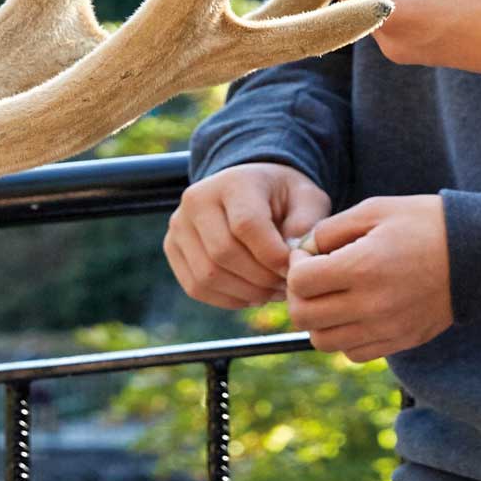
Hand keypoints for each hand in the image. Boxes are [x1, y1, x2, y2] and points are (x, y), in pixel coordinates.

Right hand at [167, 163, 331, 308]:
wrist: (251, 190)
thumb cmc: (284, 197)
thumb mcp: (307, 200)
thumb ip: (306, 226)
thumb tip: (292, 260)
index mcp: (232, 181)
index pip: (246, 225)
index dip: (273, 255)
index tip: (294, 269)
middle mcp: (197, 199)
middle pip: (223, 253)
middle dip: (260, 280)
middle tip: (285, 287)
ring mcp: (179, 224)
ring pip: (207, 275)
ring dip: (245, 293)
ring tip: (271, 292)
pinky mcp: (172, 248)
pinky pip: (196, 287)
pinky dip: (227, 299)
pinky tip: (252, 294)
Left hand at [283, 195, 451, 363]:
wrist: (478, 253)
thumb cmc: (426, 224)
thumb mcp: (376, 210)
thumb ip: (331, 229)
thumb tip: (304, 251)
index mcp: (362, 267)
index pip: (299, 282)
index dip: (296, 266)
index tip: (311, 255)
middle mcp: (371, 304)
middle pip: (304, 317)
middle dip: (300, 295)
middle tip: (316, 278)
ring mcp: (386, 328)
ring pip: (323, 341)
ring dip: (319, 320)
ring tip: (335, 297)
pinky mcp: (400, 341)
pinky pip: (353, 353)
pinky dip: (345, 337)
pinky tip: (356, 313)